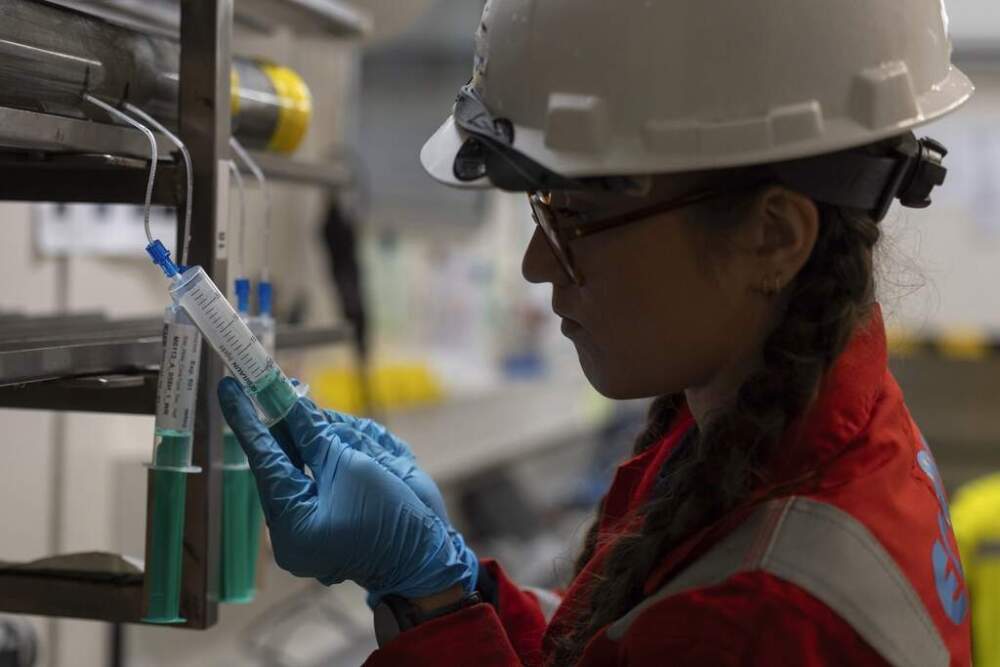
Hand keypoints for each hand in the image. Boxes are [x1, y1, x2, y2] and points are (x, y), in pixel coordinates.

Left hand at [218, 378, 477, 604]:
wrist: (426, 558)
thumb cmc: (391, 516)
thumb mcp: (352, 467)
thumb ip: (315, 435)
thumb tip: (290, 404)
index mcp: (290, 523)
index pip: (263, 460)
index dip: (247, 420)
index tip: (229, 388)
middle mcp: (291, 530)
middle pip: (280, 463)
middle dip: (284, 426)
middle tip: (275, 388)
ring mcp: (308, 530)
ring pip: (299, 469)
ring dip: (311, 440)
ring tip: (315, 414)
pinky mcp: (325, 525)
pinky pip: (317, 483)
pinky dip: (325, 459)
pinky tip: (334, 437)